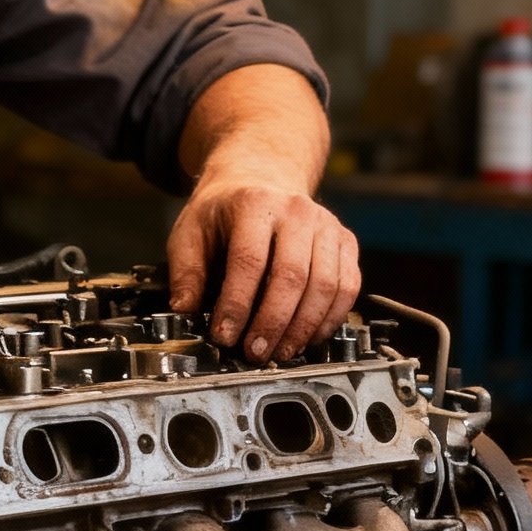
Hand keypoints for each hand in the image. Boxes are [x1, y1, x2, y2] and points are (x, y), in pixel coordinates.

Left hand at [166, 164, 361, 362]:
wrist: (262, 178)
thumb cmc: (224, 211)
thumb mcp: (190, 232)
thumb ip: (186, 272)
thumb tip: (183, 310)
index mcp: (254, 204)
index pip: (249, 261)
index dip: (237, 304)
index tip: (224, 335)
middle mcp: (296, 211)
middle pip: (291, 276)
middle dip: (272, 323)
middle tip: (255, 352)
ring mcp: (326, 225)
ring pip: (325, 285)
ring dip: (303, 328)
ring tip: (280, 352)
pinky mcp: (345, 241)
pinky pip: (348, 287)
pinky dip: (330, 319)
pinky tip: (308, 337)